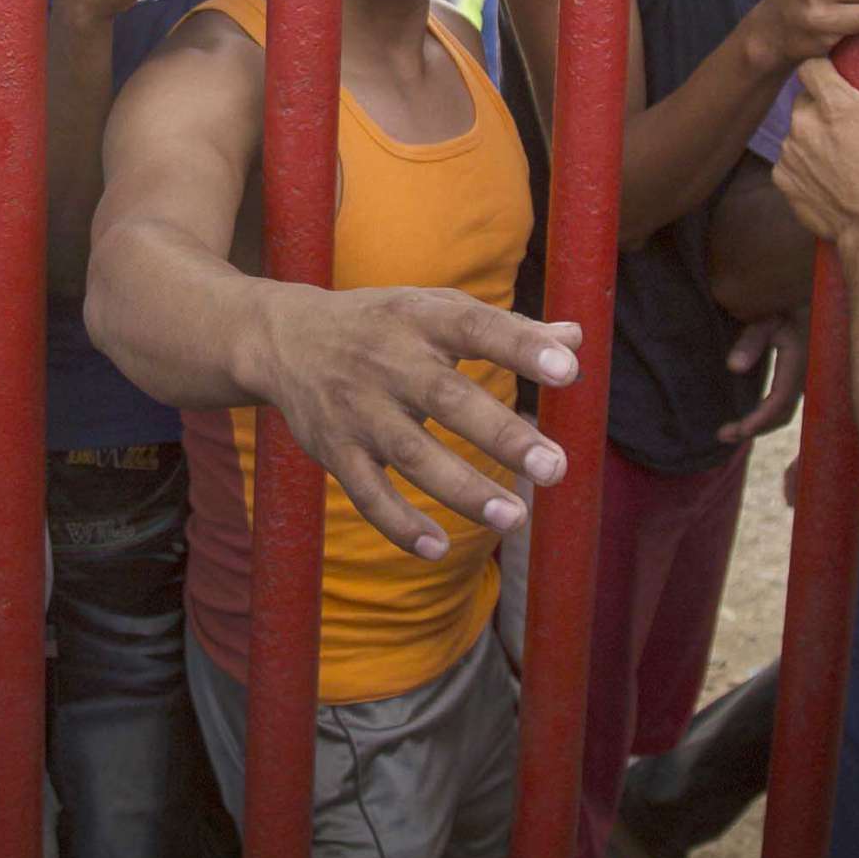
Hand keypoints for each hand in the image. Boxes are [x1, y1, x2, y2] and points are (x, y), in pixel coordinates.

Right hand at [257, 285, 578, 558]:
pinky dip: (397, 523)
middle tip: (554, 468)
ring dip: (462, 490)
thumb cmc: (381, 324)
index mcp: (420, 318)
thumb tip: (575, 339)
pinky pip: (366, 492)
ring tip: (514, 517)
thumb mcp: (434, 308)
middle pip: (447, 400)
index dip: (520, 346)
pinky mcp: (334, 449)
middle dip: (501, 436)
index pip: (475, 326)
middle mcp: (387, 362)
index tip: (567, 370)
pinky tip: (437, 549)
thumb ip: (506, 327)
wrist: (283, 339)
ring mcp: (358, 409)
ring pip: (411, 454)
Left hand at [719, 310, 809, 443]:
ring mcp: (806, 376)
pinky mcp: (801, 373)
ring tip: (732, 431)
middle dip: (755, 428)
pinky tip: (751, 414)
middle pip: (783, 414)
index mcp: (798, 363)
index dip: (758, 422)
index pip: (778, 403)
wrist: (803, 292)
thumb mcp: (765, 317)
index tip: (734, 432)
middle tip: (724, 436)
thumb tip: (734, 367)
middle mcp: (806, 375)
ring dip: (761, 423)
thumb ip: (751, 340)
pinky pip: (786, 400)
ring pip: (786, 410)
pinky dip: (768, 412)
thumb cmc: (781, 303)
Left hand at [773, 57, 858, 242]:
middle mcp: (803, 122)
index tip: (835, 78)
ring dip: (812, 138)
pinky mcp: (782, 177)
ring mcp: (788, 151)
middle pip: (804, 101)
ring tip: (840, 157)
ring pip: (797, 133)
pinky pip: (790, 162)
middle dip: (821, 108)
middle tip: (846, 124)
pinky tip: (827, 177)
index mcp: (833, 103)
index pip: (810, 67)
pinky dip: (805, 166)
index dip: (822, 69)